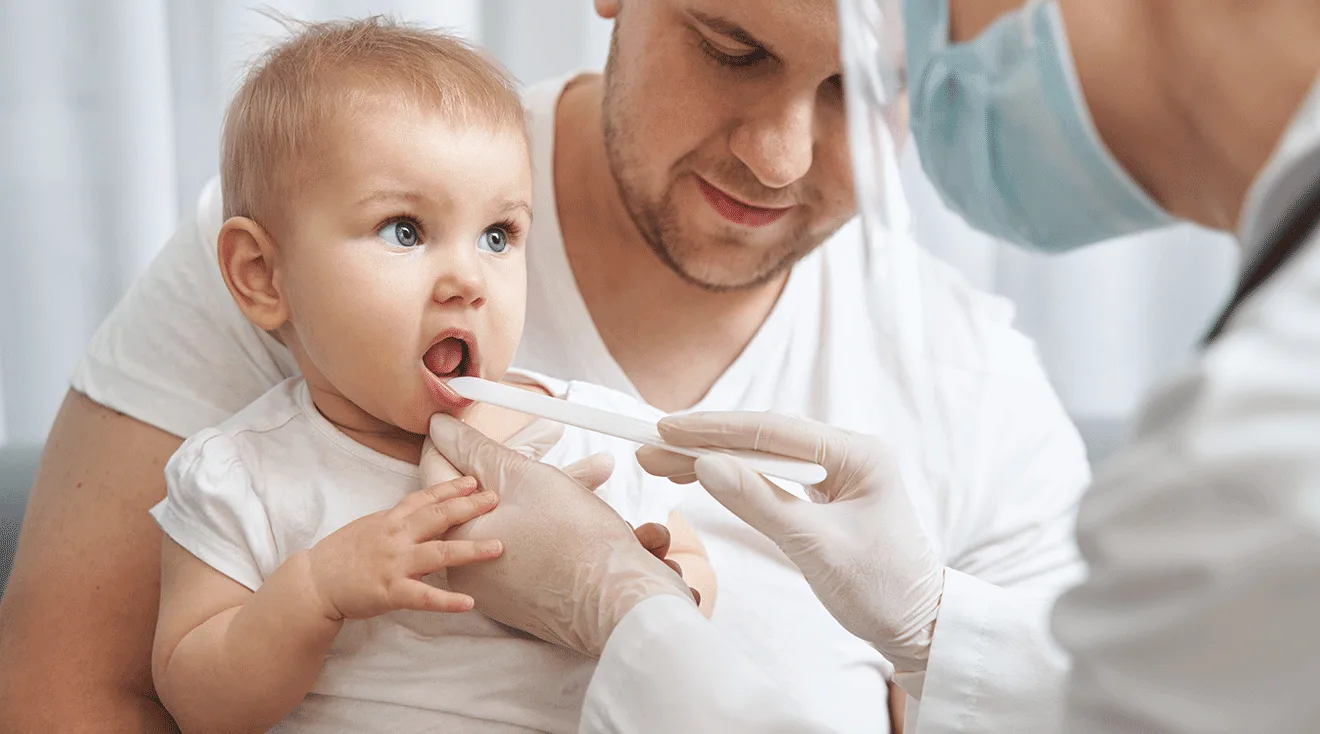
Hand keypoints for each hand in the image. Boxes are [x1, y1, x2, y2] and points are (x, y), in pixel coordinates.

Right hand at [306, 476, 504, 620]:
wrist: (313, 581)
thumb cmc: (342, 555)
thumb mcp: (371, 528)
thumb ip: (400, 524)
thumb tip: (428, 522)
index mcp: (390, 520)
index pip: (425, 498)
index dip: (451, 488)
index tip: (474, 481)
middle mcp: (395, 536)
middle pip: (438, 517)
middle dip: (469, 507)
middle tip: (495, 499)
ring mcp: (393, 563)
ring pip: (439, 553)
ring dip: (471, 550)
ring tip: (498, 547)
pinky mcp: (389, 591)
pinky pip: (423, 597)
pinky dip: (447, 601)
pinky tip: (469, 603)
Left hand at [426, 414, 693, 657]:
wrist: (619, 604)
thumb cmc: (574, 539)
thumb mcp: (524, 478)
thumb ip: (475, 449)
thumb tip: (439, 428)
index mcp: (455, 536)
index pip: (439, 471)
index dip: (462, 439)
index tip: (479, 419)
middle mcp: (467, 568)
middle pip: (485, 496)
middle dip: (525, 461)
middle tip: (554, 437)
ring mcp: (496, 590)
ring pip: (516, 520)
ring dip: (554, 491)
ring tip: (599, 470)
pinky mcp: (525, 602)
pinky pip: (532, 549)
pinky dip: (558, 526)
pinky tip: (595, 514)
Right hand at [636, 411, 943, 671]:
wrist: (920, 626)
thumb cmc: (881, 590)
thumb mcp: (815, 547)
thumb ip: (760, 502)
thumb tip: (706, 465)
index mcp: (859, 454)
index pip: (773, 431)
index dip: (715, 429)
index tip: (667, 429)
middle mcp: (848, 452)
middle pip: (763, 438)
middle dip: (704, 443)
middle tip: (650, 447)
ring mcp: (837, 471)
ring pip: (762, 456)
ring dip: (712, 459)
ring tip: (659, 462)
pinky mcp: (826, 492)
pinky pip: (771, 476)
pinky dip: (733, 477)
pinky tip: (698, 474)